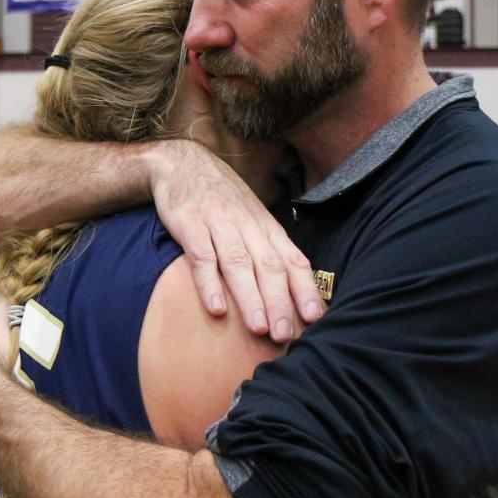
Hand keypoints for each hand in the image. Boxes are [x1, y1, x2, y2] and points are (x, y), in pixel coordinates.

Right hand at [146, 141, 320, 342]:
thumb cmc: (222, 199)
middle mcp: (247, 226)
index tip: (315, 318)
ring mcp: (218, 224)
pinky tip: (216, 308)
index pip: (293, 260)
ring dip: (250, 297)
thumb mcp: (251, 218)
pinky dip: (209, 283)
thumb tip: (292, 291)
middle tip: (285, 334)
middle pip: (269, 266)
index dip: (305, 289)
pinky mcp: (189, 224)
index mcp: (266, 227)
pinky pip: (201, 256)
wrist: (181, 162)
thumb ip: (268, 250)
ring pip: (239, 264)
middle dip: (280, 302)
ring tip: (259, 327)